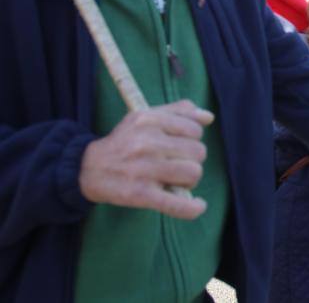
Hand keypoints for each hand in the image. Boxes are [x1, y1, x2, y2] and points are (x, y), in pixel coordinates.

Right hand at [79, 100, 212, 219]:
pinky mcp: (141, 194)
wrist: (89, 168)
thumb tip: (208, 117)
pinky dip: (192, 208)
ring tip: (176, 180)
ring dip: (190, 179)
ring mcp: (144, 169)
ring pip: (193, 173)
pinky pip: (177, 203)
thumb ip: (179, 112)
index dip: (193, 139)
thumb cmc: (125, 141)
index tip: (181, 145)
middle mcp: (147, 143)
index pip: (195, 130)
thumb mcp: (146, 117)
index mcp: (149, 120)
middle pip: (198, 152)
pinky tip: (198, 205)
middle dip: (192, 160)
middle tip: (176, 164)